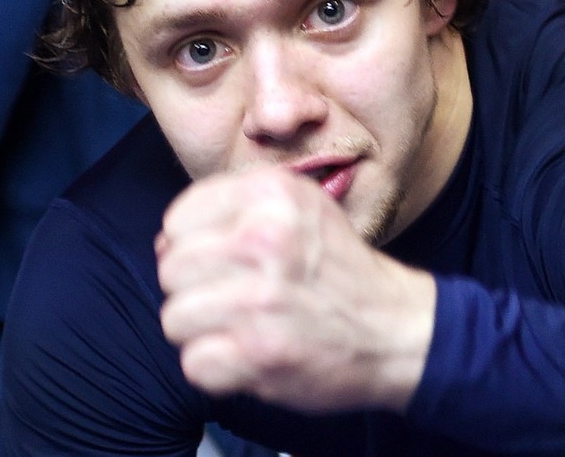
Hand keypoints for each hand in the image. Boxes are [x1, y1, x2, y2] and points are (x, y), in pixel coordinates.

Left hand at [155, 165, 435, 412]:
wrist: (398, 330)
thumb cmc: (342, 273)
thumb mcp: (302, 210)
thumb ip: (237, 211)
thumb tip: (166, 241)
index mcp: (273, 194)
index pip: (180, 218)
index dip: (193, 245)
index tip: (224, 261)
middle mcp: (264, 239)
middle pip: (171, 269)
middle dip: (195, 290)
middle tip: (236, 299)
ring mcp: (260, 298)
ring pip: (175, 318)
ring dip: (204, 333)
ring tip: (244, 328)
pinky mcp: (259, 352)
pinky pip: (194, 363)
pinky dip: (219, 370)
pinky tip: (251, 355)